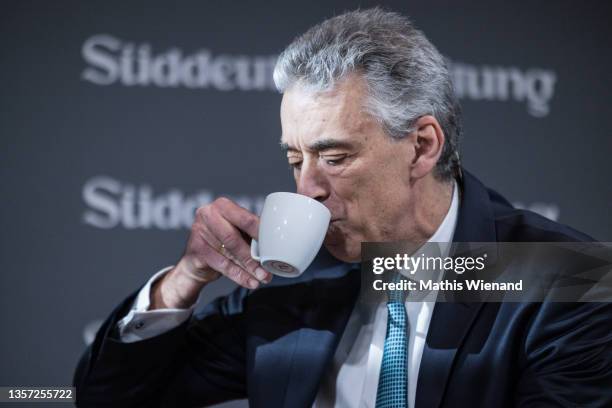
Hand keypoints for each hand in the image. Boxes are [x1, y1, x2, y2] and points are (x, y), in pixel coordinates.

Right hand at [151, 197, 271, 308]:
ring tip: (262, 277)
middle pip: (235, 237)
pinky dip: (238, 275)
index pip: (246, 218)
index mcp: (224, 205)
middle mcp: (208, 213)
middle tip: (268, 269)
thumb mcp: (238, 233)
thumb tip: (277, 246)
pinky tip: (250, 282)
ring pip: (229, 252)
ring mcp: (199, 231)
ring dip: (248, 267)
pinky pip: (221, 264)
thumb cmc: (223, 243)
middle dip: (253, 255)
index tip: (275, 247)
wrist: (197, 261)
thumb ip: (252, 234)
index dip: (261, 233)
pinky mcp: (195, 249)